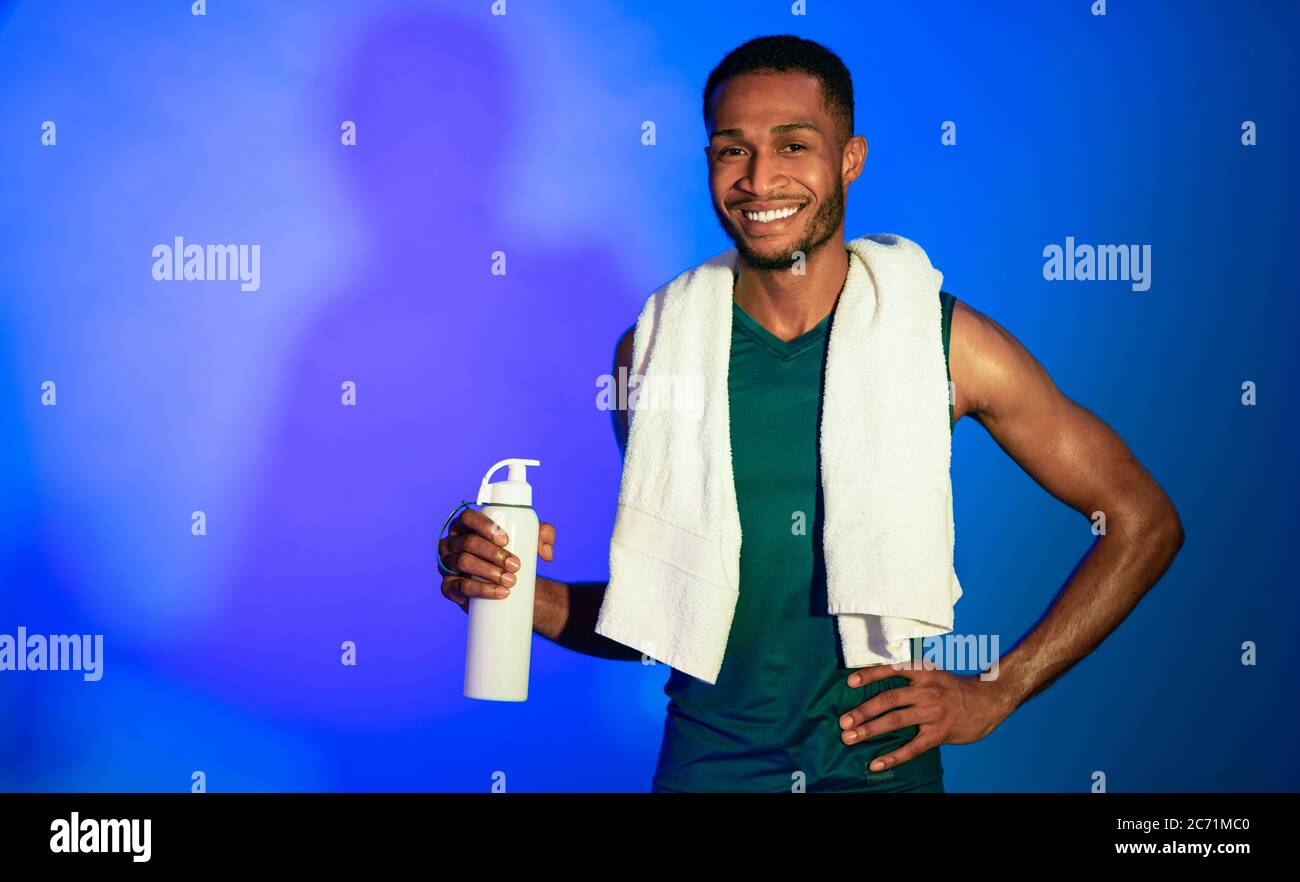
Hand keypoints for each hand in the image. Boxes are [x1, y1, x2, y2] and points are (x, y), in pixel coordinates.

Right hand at [438, 508, 555, 612]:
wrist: (507, 585)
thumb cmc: (514, 554)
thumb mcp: (531, 540)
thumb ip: (545, 535)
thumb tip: (545, 552)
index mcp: (466, 525)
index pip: (468, 517)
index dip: (484, 526)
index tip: (506, 540)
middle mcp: (452, 542)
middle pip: (468, 542)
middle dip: (493, 554)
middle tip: (516, 565)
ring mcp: (448, 564)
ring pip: (463, 562)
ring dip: (487, 571)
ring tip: (511, 581)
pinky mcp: (449, 587)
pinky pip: (459, 588)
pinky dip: (479, 590)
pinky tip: (498, 593)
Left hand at [838, 663, 1009, 771]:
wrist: (989, 701)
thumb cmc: (955, 689)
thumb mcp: (934, 674)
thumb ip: (910, 677)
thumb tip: (878, 683)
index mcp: (923, 672)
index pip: (892, 670)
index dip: (870, 675)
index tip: (850, 682)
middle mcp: (927, 691)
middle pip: (888, 699)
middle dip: (863, 710)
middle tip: (843, 721)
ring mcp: (933, 713)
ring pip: (896, 721)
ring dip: (870, 730)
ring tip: (850, 738)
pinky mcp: (939, 733)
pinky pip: (912, 747)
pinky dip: (892, 756)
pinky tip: (875, 763)